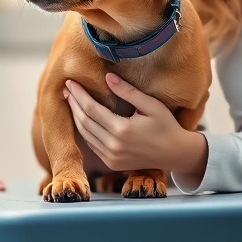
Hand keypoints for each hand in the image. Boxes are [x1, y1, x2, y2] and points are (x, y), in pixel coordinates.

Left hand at [63, 73, 203, 172]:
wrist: (176, 154)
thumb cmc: (166, 126)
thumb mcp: (151, 105)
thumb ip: (128, 91)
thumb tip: (108, 77)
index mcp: (122, 131)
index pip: (91, 109)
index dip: (79, 94)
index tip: (70, 82)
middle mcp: (113, 146)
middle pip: (84, 121)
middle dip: (73, 103)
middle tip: (65, 88)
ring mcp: (111, 158)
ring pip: (85, 134)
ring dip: (75, 116)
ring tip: (70, 100)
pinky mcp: (111, 164)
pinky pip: (91, 144)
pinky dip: (84, 130)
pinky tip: (80, 117)